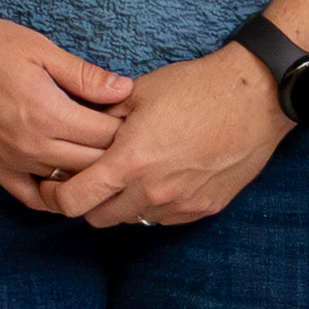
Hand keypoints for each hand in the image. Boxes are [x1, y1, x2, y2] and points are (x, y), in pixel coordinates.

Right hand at [0, 0, 136, 214]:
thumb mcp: (39, 48)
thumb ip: (84, 75)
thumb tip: (124, 89)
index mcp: (48, 113)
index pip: (107, 135)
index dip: (128, 128)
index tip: (137, 117)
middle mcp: (32, 146)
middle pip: (93, 165)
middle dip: (116, 154)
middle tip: (128, 140)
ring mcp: (11, 162)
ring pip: (67, 184)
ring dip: (89, 175)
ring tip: (104, 159)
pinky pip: (31, 198)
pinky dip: (54, 197)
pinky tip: (68, 184)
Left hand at [45, 41, 293, 236]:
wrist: (255, 98)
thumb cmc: (196, 88)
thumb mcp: (138, 93)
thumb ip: (101, 115)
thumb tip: (73, 122)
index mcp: (129, 162)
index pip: (74, 202)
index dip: (55, 197)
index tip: (53, 186)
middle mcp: (152, 192)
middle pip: (98, 218)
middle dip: (87, 202)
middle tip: (89, 178)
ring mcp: (180, 204)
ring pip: (132, 220)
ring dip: (122, 204)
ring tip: (129, 174)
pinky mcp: (204, 208)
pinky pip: (165, 218)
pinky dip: (153, 205)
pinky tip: (159, 178)